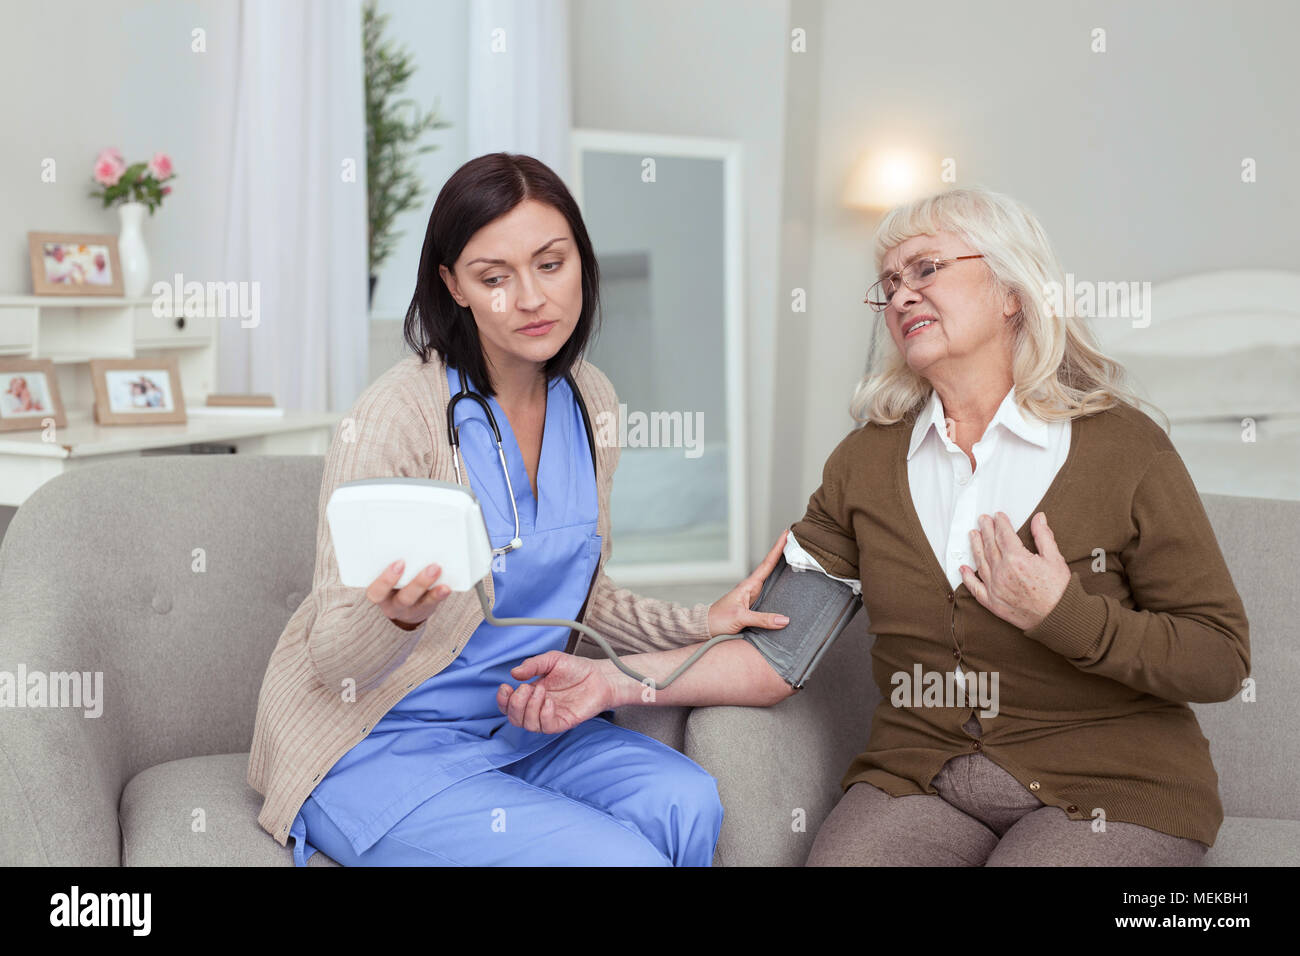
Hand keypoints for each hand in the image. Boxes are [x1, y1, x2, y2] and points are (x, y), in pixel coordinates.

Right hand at [365, 559, 452, 630]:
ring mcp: (410, 609)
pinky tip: (446, 586)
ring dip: (427, 584)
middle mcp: (393, 605)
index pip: (376, 591)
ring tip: (436, 568)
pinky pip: (432, 602)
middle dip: (414, 582)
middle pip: (403, 598)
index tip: (399, 563)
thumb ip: (389, 563)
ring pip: (418, 601)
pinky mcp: (425, 608)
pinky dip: (439, 593)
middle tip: (423, 564)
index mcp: (378, 595)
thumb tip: (400, 533)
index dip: (386, 579)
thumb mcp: (384, 577)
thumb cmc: (391, 584)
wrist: (403, 609)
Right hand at [496, 651, 614, 732]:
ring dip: (530, 708)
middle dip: (515, 704)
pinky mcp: (563, 722)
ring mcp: (550, 716)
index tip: (506, 687)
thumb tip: (514, 673)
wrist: (600, 676)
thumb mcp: (552, 659)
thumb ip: (533, 665)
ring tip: (542, 691)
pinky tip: (550, 702)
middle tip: (526, 688)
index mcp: (531, 693)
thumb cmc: (577, 668)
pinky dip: (544, 715)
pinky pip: (546, 727)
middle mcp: (538, 707)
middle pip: (514, 718)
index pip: (509, 705)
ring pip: (528, 725)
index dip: (503, 700)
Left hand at [706, 530, 791, 636]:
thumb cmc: (718, 619)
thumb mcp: (741, 618)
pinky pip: (770, 592)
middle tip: (796, 540)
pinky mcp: (754, 605)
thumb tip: (785, 619)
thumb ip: (763, 619)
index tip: (786, 534)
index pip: (766, 563)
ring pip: (771, 579)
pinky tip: (787, 584)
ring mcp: (753, 596)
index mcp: (748, 585)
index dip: (777, 548)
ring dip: (782, 568)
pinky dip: (779, 585)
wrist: (706, 628)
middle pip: (771, 567)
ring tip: (795, 555)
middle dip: (783, 553)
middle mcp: (752, 588)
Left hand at [960, 511, 1070, 630]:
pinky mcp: (992, 602)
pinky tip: (963, 569)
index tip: (998, 516)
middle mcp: (1002, 572)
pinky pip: (975, 588)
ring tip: (973, 535)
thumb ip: (1043, 536)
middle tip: (983, 520)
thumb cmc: (1058, 592)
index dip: (1000, 523)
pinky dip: (967, 578)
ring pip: (980, 562)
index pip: (1004, 535)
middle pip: (990, 546)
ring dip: (976, 547)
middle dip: (986, 530)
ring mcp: (995, 588)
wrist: (1058, 618)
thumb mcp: (1055, 558)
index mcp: (1017, 559)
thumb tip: (1039, 519)